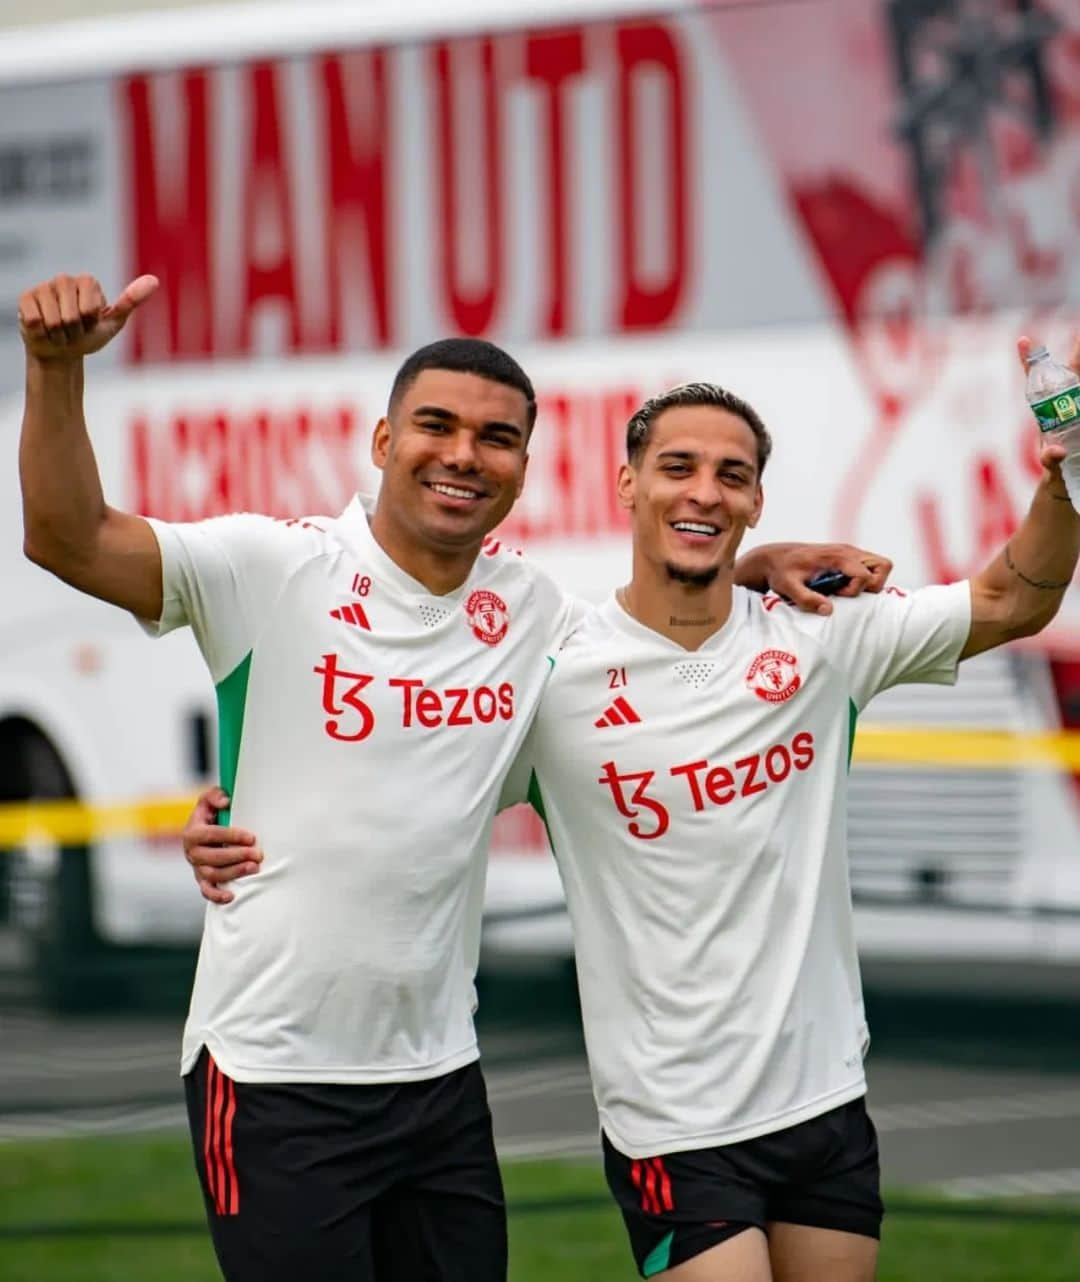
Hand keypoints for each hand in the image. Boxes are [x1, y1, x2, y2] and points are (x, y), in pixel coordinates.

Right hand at [19, 272, 158, 362]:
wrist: (62, 352)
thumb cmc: (89, 336)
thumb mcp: (113, 323)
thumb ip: (131, 301)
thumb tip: (154, 280)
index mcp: (88, 282)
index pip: (90, 309)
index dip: (91, 323)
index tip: (90, 323)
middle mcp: (64, 279)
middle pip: (72, 316)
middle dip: (75, 331)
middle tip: (74, 330)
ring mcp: (43, 287)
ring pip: (53, 321)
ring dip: (58, 335)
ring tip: (60, 331)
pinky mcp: (26, 299)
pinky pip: (34, 320)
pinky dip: (41, 333)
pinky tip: (43, 329)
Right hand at [183, 786, 261, 905]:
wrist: (202, 833)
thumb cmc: (210, 815)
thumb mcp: (208, 800)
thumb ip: (214, 795)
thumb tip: (226, 802)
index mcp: (192, 832)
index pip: (211, 835)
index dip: (232, 836)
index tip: (251, 837)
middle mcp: (191, 852)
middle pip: (213, 858)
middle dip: (237, 856)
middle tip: (258, 854)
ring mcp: (196, 868)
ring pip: (212, 875)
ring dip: (234, 873)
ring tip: (254, 868)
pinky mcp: (202, 880)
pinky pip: (206, 892)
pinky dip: (217, 896)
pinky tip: (232, 896)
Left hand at [754, 542, 892, 615]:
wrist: (774, 558)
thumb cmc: (781, 571)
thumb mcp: (788, 587)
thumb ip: (806, 599)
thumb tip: (829, 611)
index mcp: (836, 556)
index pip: (865, 575)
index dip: (855, 590)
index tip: (835, 594)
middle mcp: (848, 551)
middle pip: (883, 566)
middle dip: (872, 585)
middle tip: (848, 593)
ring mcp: (850, 553)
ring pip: (880, 566)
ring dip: (869, 582)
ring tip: (845, 590)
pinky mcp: (847, 557)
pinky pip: (868, 567)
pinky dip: (863, 580)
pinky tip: (841, 586)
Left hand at [1019, 333, 1079, 490]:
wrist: (1070, 473)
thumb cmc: (1054, 463)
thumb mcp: (1050, 463)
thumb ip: (1051, 459)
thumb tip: (1056, 453)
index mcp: (1048, 406)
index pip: (1035, 378)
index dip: (1028, 359)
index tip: (1022, 340)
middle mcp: (1068, 399)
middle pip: (1073, 369)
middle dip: (1078, 350)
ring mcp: (1079, 403)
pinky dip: (1079, 393)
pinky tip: (1079, 395)